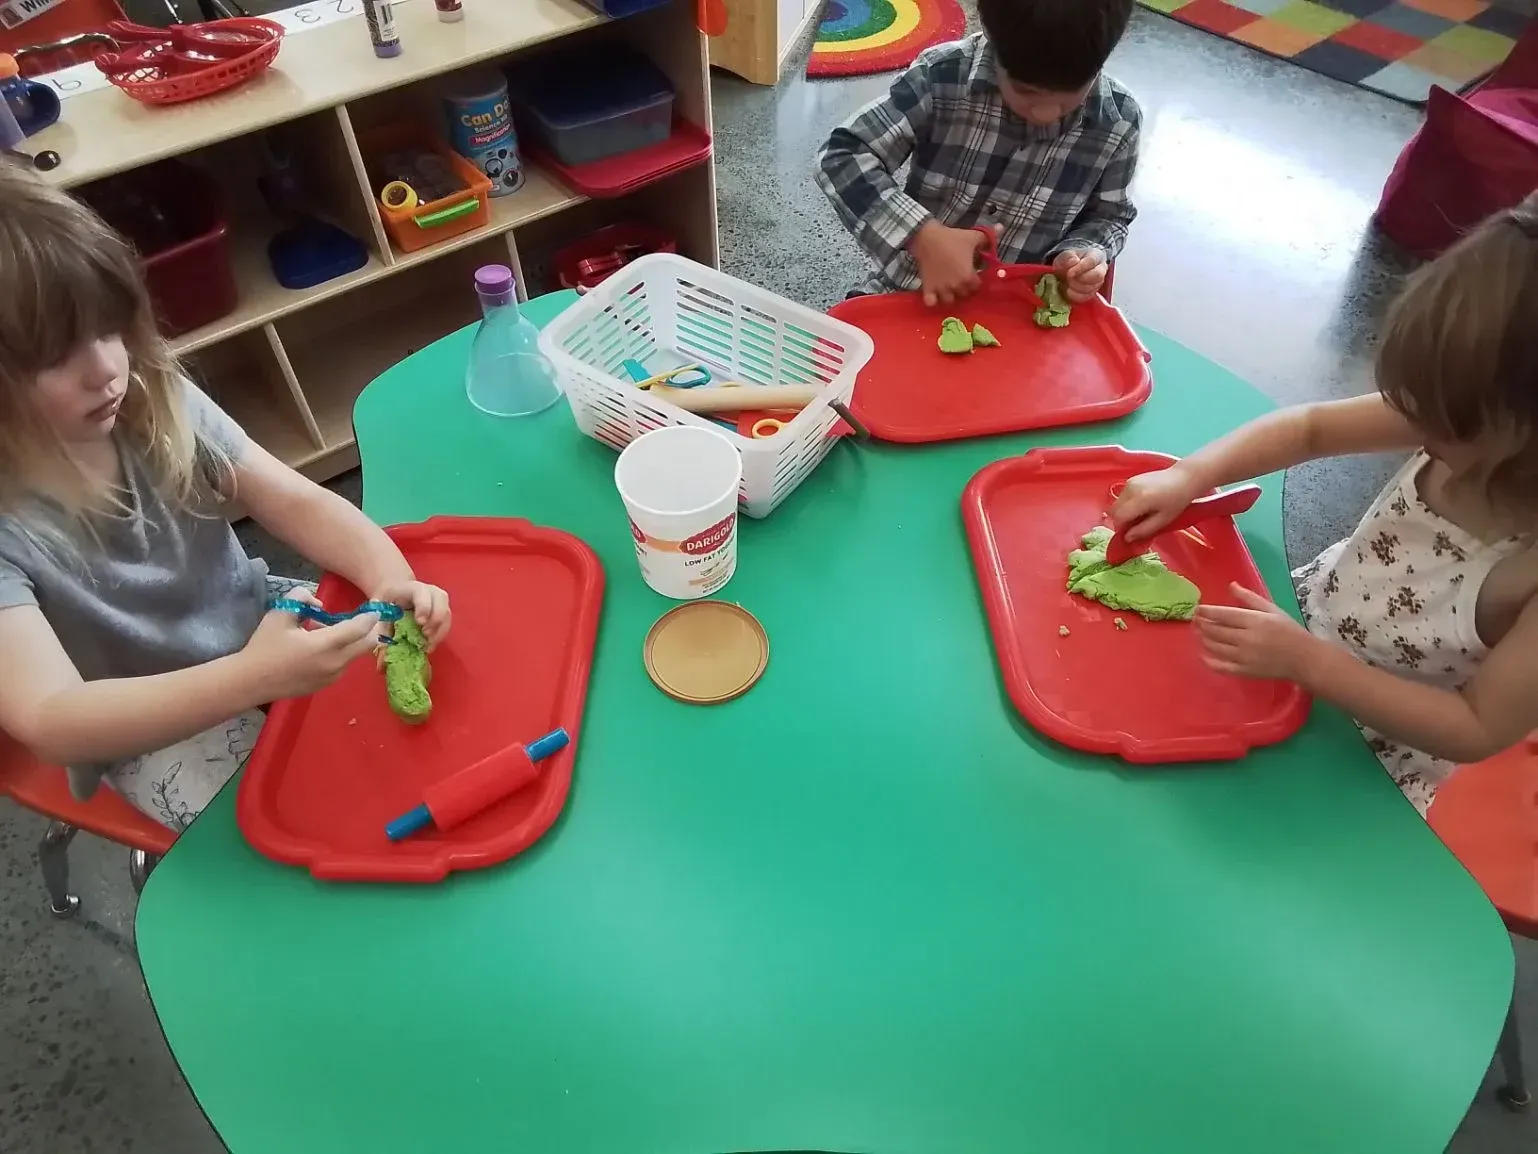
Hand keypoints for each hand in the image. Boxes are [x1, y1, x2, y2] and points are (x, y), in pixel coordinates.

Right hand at [238, 589, 381, 700]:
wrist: (250, 681)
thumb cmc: (264, 646)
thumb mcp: (279, 614)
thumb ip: (301, 598)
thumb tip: (319, 604)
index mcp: (326, 645)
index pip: (359, 629)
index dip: (370, 617)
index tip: (376, 608)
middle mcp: (335, 663)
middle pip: (367, 645)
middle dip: (370, 630)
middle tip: (364, 618)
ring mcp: (332, 677)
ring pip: (354, 655)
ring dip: (351, 641)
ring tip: (328, 631)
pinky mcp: (326, 685)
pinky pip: (343, 665)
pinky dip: (341, 653)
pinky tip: (320, 647)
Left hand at [372, 580, 450, 648]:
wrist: (398, 595)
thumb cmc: (388, 602)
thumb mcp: (379, 607)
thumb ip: (380, 621)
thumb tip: (383, 642)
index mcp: (412, 587)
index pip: (422, 592)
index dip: (423, 606)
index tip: (419, 623)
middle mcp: (430, 591)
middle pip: (441, 600)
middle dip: (435, 620)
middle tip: (425, 636)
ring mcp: (439, 601)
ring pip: (446, 614)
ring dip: (439, 632)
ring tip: (426, 646)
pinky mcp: (443, 612)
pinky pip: (446, 624)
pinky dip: (439, 637)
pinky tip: (429, 646)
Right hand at [909, 221, 989, 306]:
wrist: (927, 237)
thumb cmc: (952, 238)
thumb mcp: (973, 236)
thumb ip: (989, 236)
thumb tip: (1001, 227)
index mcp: (968, 277)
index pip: (977, 287)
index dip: (976, 281)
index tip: (973, 274)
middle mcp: (956, 286)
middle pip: (964, 295)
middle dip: (964, 288)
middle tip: (961, 278)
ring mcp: (941, 288)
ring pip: (949, 301)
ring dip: (951, 295)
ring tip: (949, 287)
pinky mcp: (928, 287)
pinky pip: (931, 302)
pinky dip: (933, 301)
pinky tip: (935, 294)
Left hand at [1052, 248, 1107, 302]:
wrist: (1069, 270)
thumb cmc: (1070, 261)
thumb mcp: (1066, 255)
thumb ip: (1068, 257)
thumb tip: (1073, 261)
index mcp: (1096, 255)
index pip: (1092, 261)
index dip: (1080, 268)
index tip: (1069, 273)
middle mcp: (1101, 269)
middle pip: (1097, 275)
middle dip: (1080, 279)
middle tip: (1068, 278)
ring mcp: (1098, 282)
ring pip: (1092, 288)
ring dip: (1076, 288)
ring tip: (1067, 283)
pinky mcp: (1093, 292)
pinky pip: (1087, 297)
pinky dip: (1076, 295)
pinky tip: (1069, 291)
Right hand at [1111, 465, 1202, 541]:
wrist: (1183, 478)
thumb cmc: (1177, 501)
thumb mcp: (1163, 520)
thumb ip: (1143, 530)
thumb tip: (1127, 538)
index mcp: (1140, 499)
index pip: (1118, 518)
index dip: (1121, 528)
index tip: (1131, 532)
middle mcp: (1130, 489)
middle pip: (1113, 510)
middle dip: (1120, 521)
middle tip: (1136, 525)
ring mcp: (1129, 482)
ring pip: (1116, 504)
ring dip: (1123, 512)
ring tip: (1141, 513)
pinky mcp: (1130, 480)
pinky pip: (1121, 497)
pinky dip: (1126, 504)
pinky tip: (1142, 504)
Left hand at [1195, 585, 1316, 680]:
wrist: (1304, 659)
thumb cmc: (1289, 631)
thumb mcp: (1272, 609)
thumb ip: (1250, 598)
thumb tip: (1231, 585)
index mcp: (1254, 621)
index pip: (1223, 615)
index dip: (1207, 611)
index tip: (1197, 609)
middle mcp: (1246, 639)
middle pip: (1216, 631)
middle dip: (1202, 624)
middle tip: (1194, 620)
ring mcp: (1244, 657)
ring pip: (1215, 647)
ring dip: (1204, 639)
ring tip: (1199, 633)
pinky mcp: (1245, 671)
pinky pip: (1221, 667)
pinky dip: (1209, 661)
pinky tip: (1203, 655)